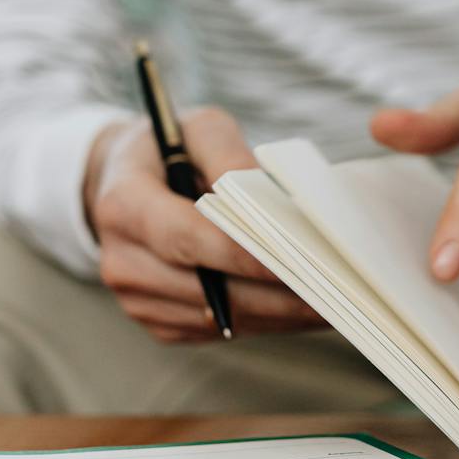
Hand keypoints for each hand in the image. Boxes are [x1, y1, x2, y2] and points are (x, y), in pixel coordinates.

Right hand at [83, 108, 322, 341]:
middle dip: (275, 291)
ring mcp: (137, 300)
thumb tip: (260, 192)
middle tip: (336, 288)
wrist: (122, 186)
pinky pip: (219, 330)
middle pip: (209, 288)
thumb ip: (227, 153)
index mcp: (122, 206)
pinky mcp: (158, 324)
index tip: (296, 261)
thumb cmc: (170, 149)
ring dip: (279, 314)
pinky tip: (303, 309)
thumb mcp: (196, 128)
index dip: (241, 254)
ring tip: (335, 302)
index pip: (186, 238)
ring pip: (221, 317)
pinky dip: (265, 321)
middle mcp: (122, 261)